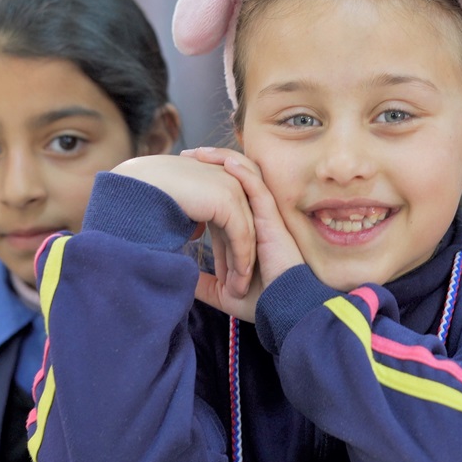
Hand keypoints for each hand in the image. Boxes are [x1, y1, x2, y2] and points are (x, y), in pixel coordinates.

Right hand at [110, 154, 255, 301]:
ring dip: (243, 265)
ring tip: (238, 290)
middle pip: (244, 227)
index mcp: (217, 179)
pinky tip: (236, 280)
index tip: (226, 276)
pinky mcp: (228, 198)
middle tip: (238, 288)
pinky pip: (241, 235)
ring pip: (246, 233)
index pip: (233, 220)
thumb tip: (196, 233)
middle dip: (241, 259)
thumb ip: (192, 218)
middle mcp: (229, 179)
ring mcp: (232, 186)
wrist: (135, 185)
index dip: (230, 249)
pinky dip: (240, 260)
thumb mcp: (177, 208)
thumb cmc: (146, 194)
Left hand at [181, 148, 304, 321]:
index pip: (221, 198)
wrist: (283, 308)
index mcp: (243, 229)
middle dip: (209, 164)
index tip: (178, 176)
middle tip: (185, 155)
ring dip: (223, 160)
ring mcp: (265, 215)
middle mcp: (254, 217)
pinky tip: (227, 161)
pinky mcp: (273, 218)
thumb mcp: (224, 292)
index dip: (202, 184)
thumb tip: (181, 279)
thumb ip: (205, 283)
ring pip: (246, 177)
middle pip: (232, 179)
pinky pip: (259, 189)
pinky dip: (244, 173)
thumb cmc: (260, 302)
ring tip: (201, 152)